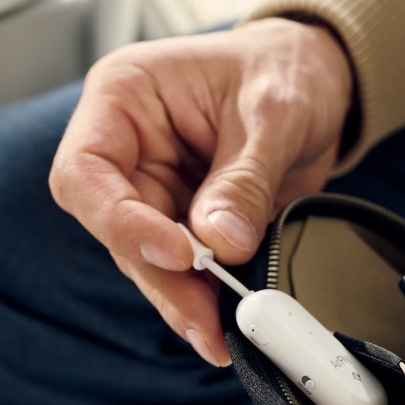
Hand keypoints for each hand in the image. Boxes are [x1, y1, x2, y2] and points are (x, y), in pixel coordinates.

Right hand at [50, 18, 352, 365]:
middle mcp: (129, 148)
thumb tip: (222, 243)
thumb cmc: (284, 69)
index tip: (182, 253)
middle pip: (117, 228)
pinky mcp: (188, 219)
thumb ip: (245, 177)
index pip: (87, 172)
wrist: (317, 78)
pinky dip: (208, 295)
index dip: (123, 222)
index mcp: (125, 98)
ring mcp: (157, 186)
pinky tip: (230, 322)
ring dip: (185, 298)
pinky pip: (188, 266)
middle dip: (163, 279)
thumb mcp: (274, 113)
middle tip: (206, 323)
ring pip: (150, 258)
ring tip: (222, 334)